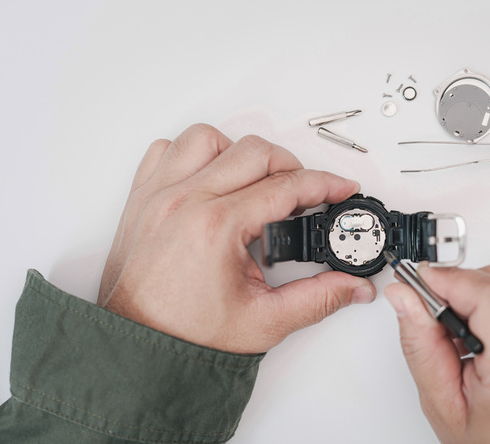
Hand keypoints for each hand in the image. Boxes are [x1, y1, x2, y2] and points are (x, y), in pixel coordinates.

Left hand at [99, 124, 375, 352]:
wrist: (138, 350)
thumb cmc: (185, 337)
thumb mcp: (265, 321)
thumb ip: (318, 299)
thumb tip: (352, 286)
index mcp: (216, 227)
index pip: (286, 187)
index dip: (324, 185)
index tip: (340, 190)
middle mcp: (184, 202)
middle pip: (254, 152)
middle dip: (291, 166)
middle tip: (304, 193)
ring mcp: (159, 196)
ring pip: (208, 138)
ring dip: (239, 152)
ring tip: (255, 181)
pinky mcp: (142, 199)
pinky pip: (166, 150)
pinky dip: (193, 154)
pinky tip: (210, 177)